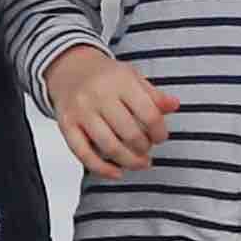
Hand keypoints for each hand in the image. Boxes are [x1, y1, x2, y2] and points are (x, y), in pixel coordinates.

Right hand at [45, 43, 178, 177]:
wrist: (69, 67)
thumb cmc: (105, 75)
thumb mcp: (133, 77)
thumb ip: (154, 95)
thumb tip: (174, 105)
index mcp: (120, 80)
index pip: (149, 113)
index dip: (159, 132)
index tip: (161, 137)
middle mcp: (99, 95)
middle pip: (130, 133)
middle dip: (144, 148)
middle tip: (147, 150)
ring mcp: (81, 111)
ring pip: (109, 146)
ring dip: (129, 161)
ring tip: (138, 163)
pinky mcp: (66, 125)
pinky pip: (84, 154)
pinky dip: (102, 169)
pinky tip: (116, 173)